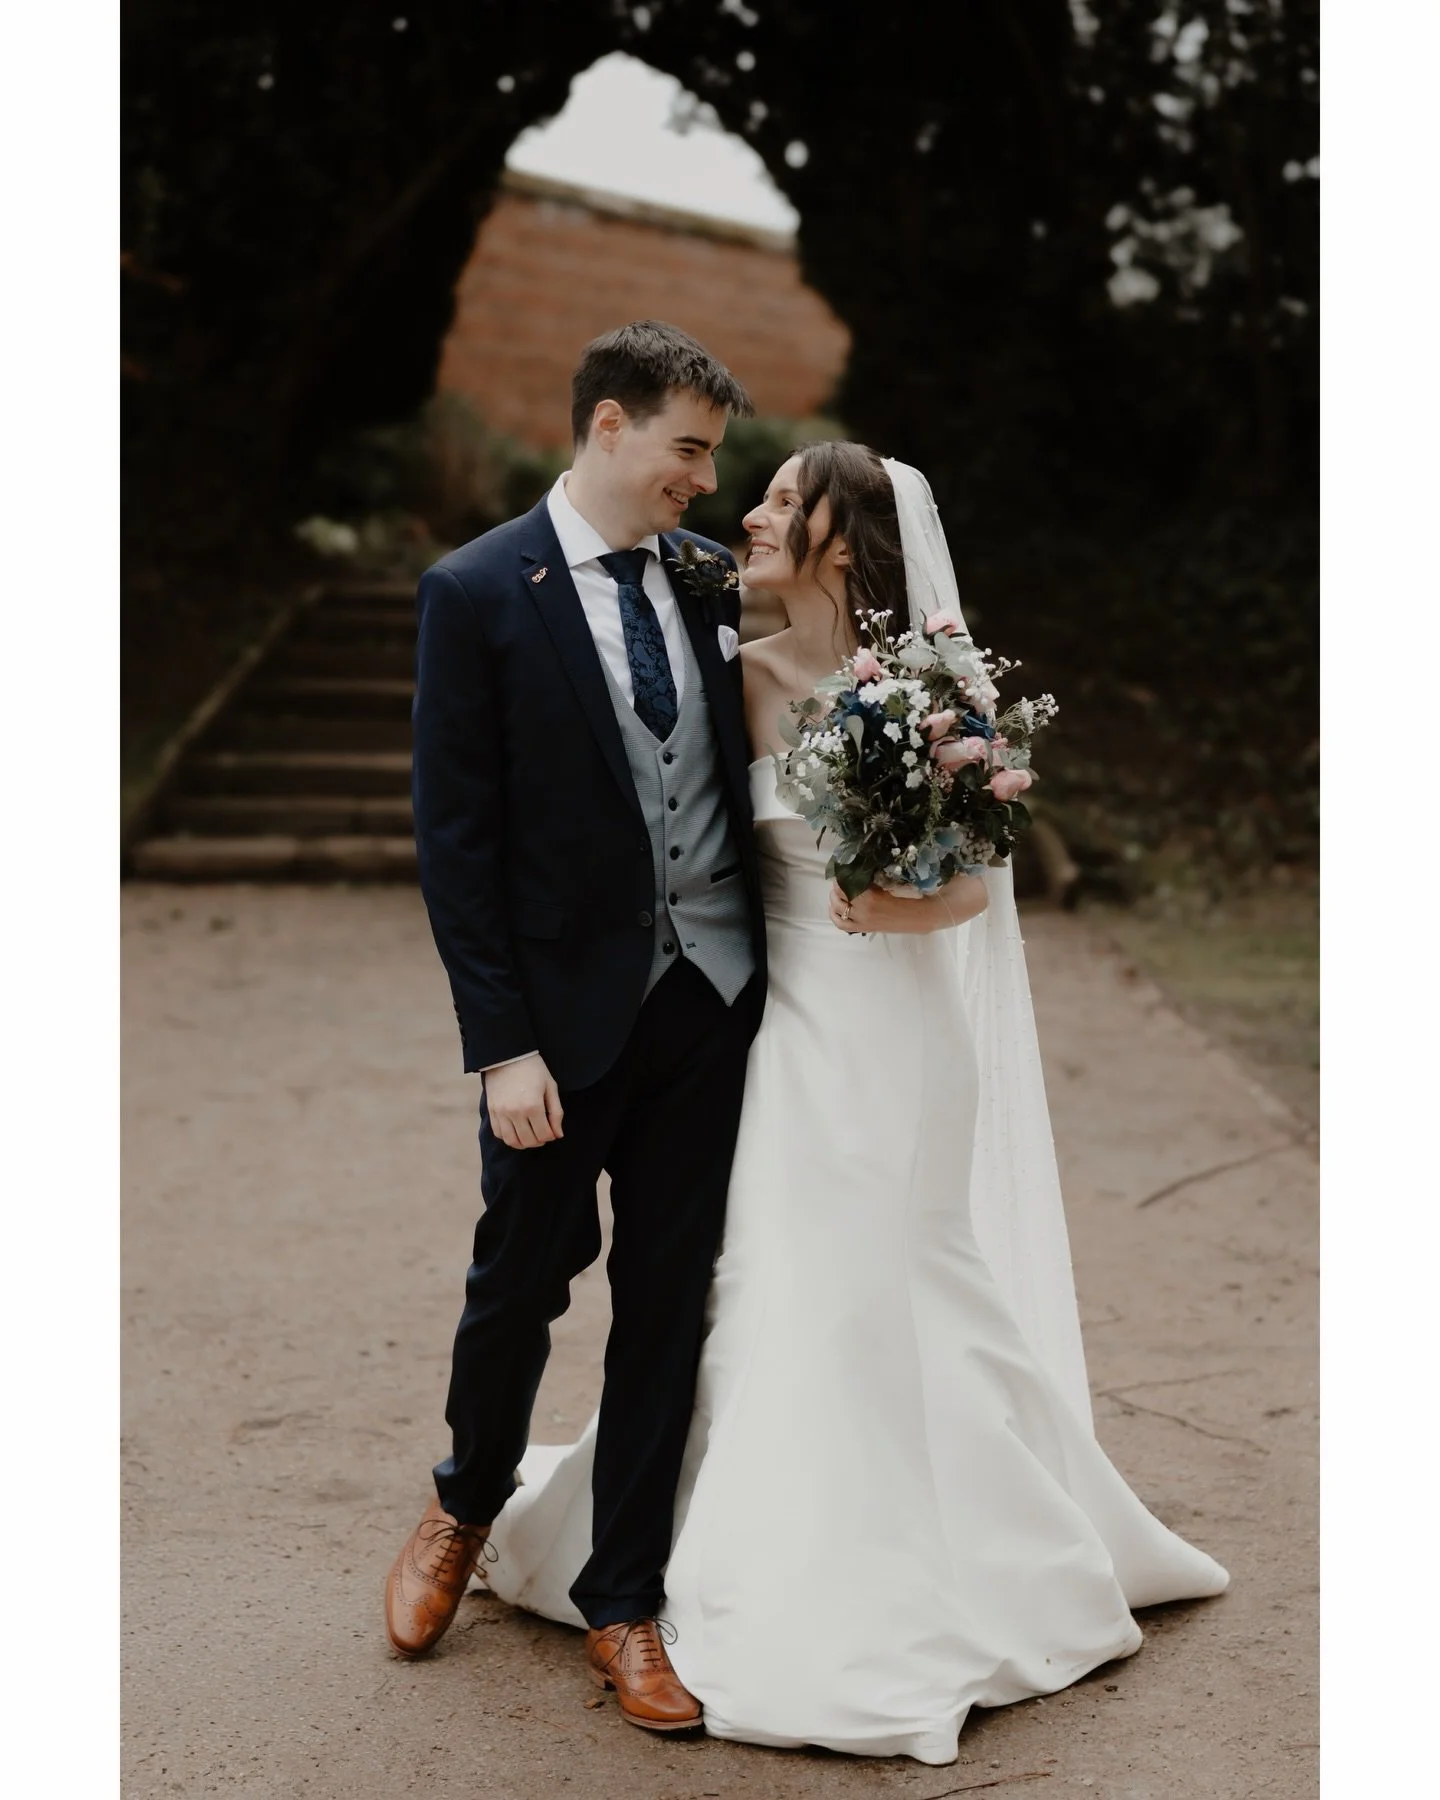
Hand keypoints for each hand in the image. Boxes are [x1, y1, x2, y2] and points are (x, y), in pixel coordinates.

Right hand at [483, 1054, 563, 1148]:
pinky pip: (499, 1133)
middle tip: (543, 1134)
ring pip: (512, 1141)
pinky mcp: (492, 1111)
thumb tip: (558, 1134)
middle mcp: (516, 1112)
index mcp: (533, 1105)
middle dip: (539, 1141)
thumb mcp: (550, 1087)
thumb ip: (556, 1112)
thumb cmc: (534, 1069)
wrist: (508, 1055)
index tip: (553, 1131)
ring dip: (523, 1143)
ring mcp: (502, 1113)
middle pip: (529, 1141)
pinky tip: (517, 1131)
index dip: (551, 1136)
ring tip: (530, 1136)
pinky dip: (509, 1137)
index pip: (544, 1134)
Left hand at [829, 876, 987, 934]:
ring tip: (840, 887)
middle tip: (843, 872)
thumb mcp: (895, 878)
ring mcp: (863, 922)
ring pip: (837, 908)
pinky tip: (837, 904)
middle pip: (839, 894)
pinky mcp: (864, 928)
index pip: (846, 883)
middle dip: (839, 882)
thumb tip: (861, 857)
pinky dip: (835, 913)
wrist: (924, 916)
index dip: (843, 872)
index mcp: (871, 899)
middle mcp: (863, 912)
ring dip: (835, 896)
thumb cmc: (914, 893)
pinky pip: (841, 923)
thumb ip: (877, 871)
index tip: (844, 863)